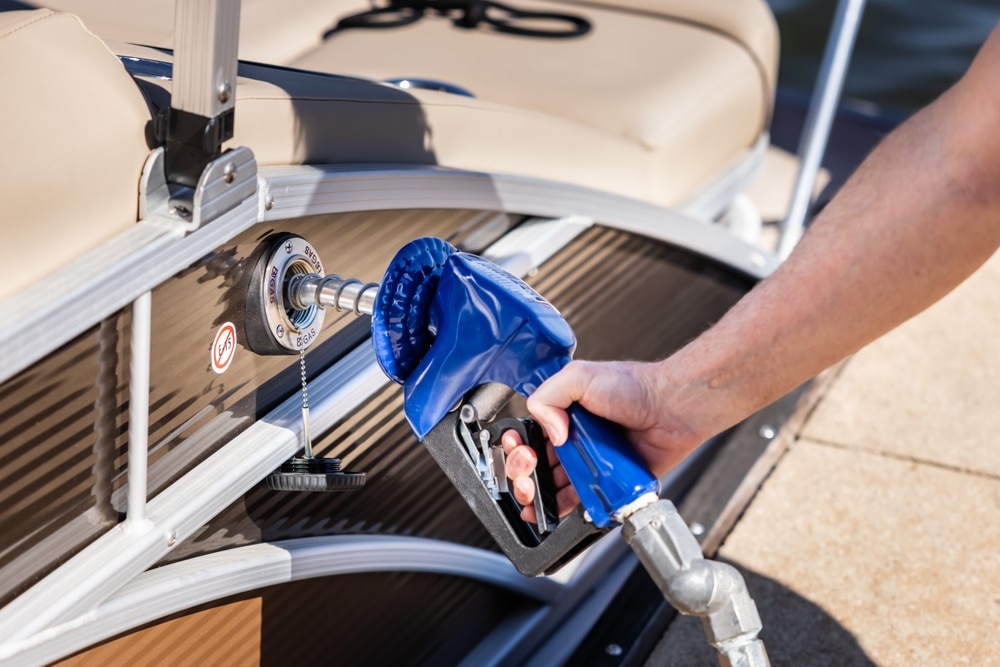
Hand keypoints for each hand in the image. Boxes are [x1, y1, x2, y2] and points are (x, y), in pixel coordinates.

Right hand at [503, 359, 706, 520]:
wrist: (672, 408)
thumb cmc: (636, 386)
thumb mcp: (579, 376)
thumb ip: (547, 397)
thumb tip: (548, 435)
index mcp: (563, 412)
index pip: (529, 434)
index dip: (518, 445)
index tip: (520, 449)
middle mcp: (574, 437)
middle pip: (536, 464)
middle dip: (523, 472)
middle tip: (527, 473)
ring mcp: (590, 461)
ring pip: (555, 485)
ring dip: (540, 495)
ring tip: (535, 498)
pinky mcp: (607, 481)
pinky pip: (582, 499)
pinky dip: (566, 507)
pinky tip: (554, 510)